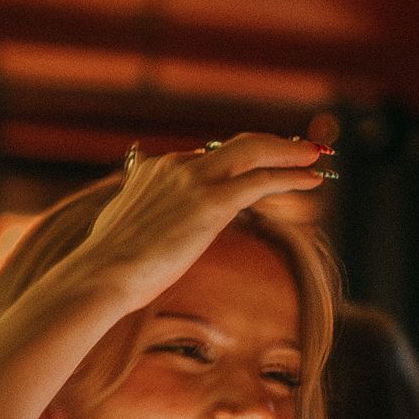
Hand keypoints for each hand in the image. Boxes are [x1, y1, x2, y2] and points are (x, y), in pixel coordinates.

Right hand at [68, 133, 328, 317]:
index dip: (238, 160)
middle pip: (236, 144)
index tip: (260, 163)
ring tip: (316, 158)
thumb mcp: (125, 230)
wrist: (102, 274)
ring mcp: (194, 180)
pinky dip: (291, 176)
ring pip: (254, 152)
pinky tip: (312, 180)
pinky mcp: (211, 202)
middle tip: (301, 149)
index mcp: (153, 169)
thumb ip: (144, 217)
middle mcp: (175, 165)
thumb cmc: (109, 266)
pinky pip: (262, 181)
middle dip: (273, 144)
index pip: (205, 157)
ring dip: (290, 153)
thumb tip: (150, 227)